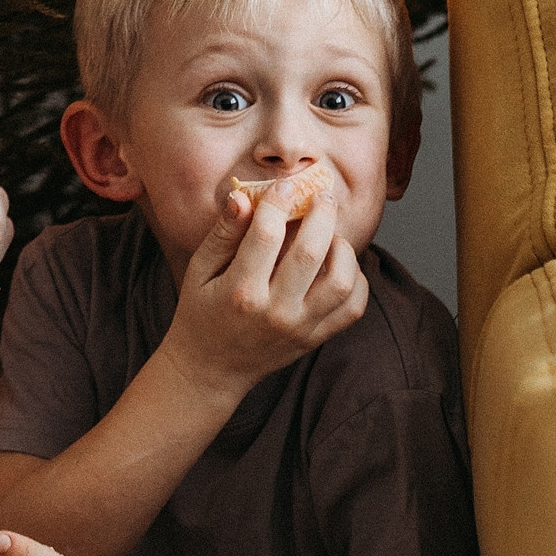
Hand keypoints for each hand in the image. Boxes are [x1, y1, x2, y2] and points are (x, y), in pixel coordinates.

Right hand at [162, 171, 366, 403]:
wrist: (211, 369)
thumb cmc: (200, 312)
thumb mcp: (199, 270)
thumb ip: (223, 233)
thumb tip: (243, 197)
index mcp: (241, 290)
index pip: (267, 234)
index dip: (278, 201)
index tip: (283, 186)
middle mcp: (274, 310)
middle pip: (311, 252)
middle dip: (322, 214)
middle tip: (323, 196)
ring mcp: (299, 327)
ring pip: (340, 281)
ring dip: (342, 249)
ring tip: (332, 234)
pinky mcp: (314, 338)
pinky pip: (352, 309)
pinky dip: (356, 281)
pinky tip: (341, 265)